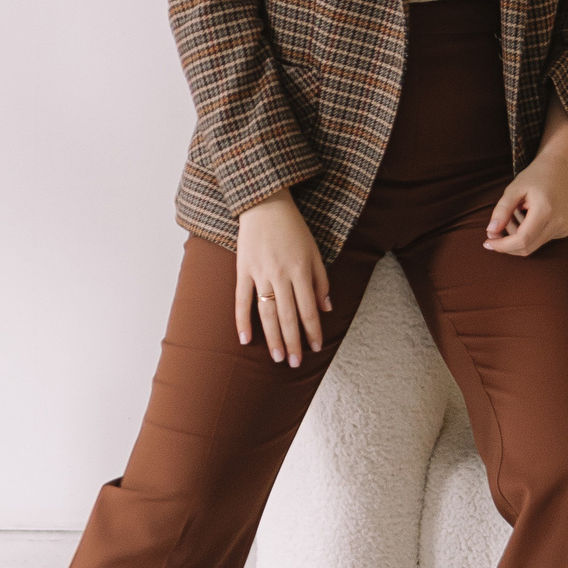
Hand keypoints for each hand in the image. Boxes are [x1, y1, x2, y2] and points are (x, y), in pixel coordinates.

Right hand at [236, 192, 332, 366]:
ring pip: (266, 313)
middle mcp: (281, 275)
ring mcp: (260, 273)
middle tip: (294, 363)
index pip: (309, 309)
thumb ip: (321, 281)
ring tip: (277, 357)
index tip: (315, 348)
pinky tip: (245, 339)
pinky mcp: (243, 270)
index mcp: (301, 271)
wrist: (265, 204)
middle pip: (288, 316)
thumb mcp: (314, 251)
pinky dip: (242, 320)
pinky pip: (241, 300)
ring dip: (272, 337)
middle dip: (292, 342)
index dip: (312, 331)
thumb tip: (326, 309)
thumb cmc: (293, 228)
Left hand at [484, 105, 567, 257]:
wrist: (560, 169)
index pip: (523, 240)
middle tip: (494, 229)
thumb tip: (491, 231)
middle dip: (507, 243)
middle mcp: (558, 222)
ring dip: (517, 236)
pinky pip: (540, 240)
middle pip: (527, 248)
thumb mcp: (514, 188)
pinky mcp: (564, 230)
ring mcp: (563, 228)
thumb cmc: (535, 176)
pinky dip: (528, 233)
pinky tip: (527, 215)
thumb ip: (502, 210)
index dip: (503, 246)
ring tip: (515, 213)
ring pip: (533, 245)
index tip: (487, 242)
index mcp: (546, 210)